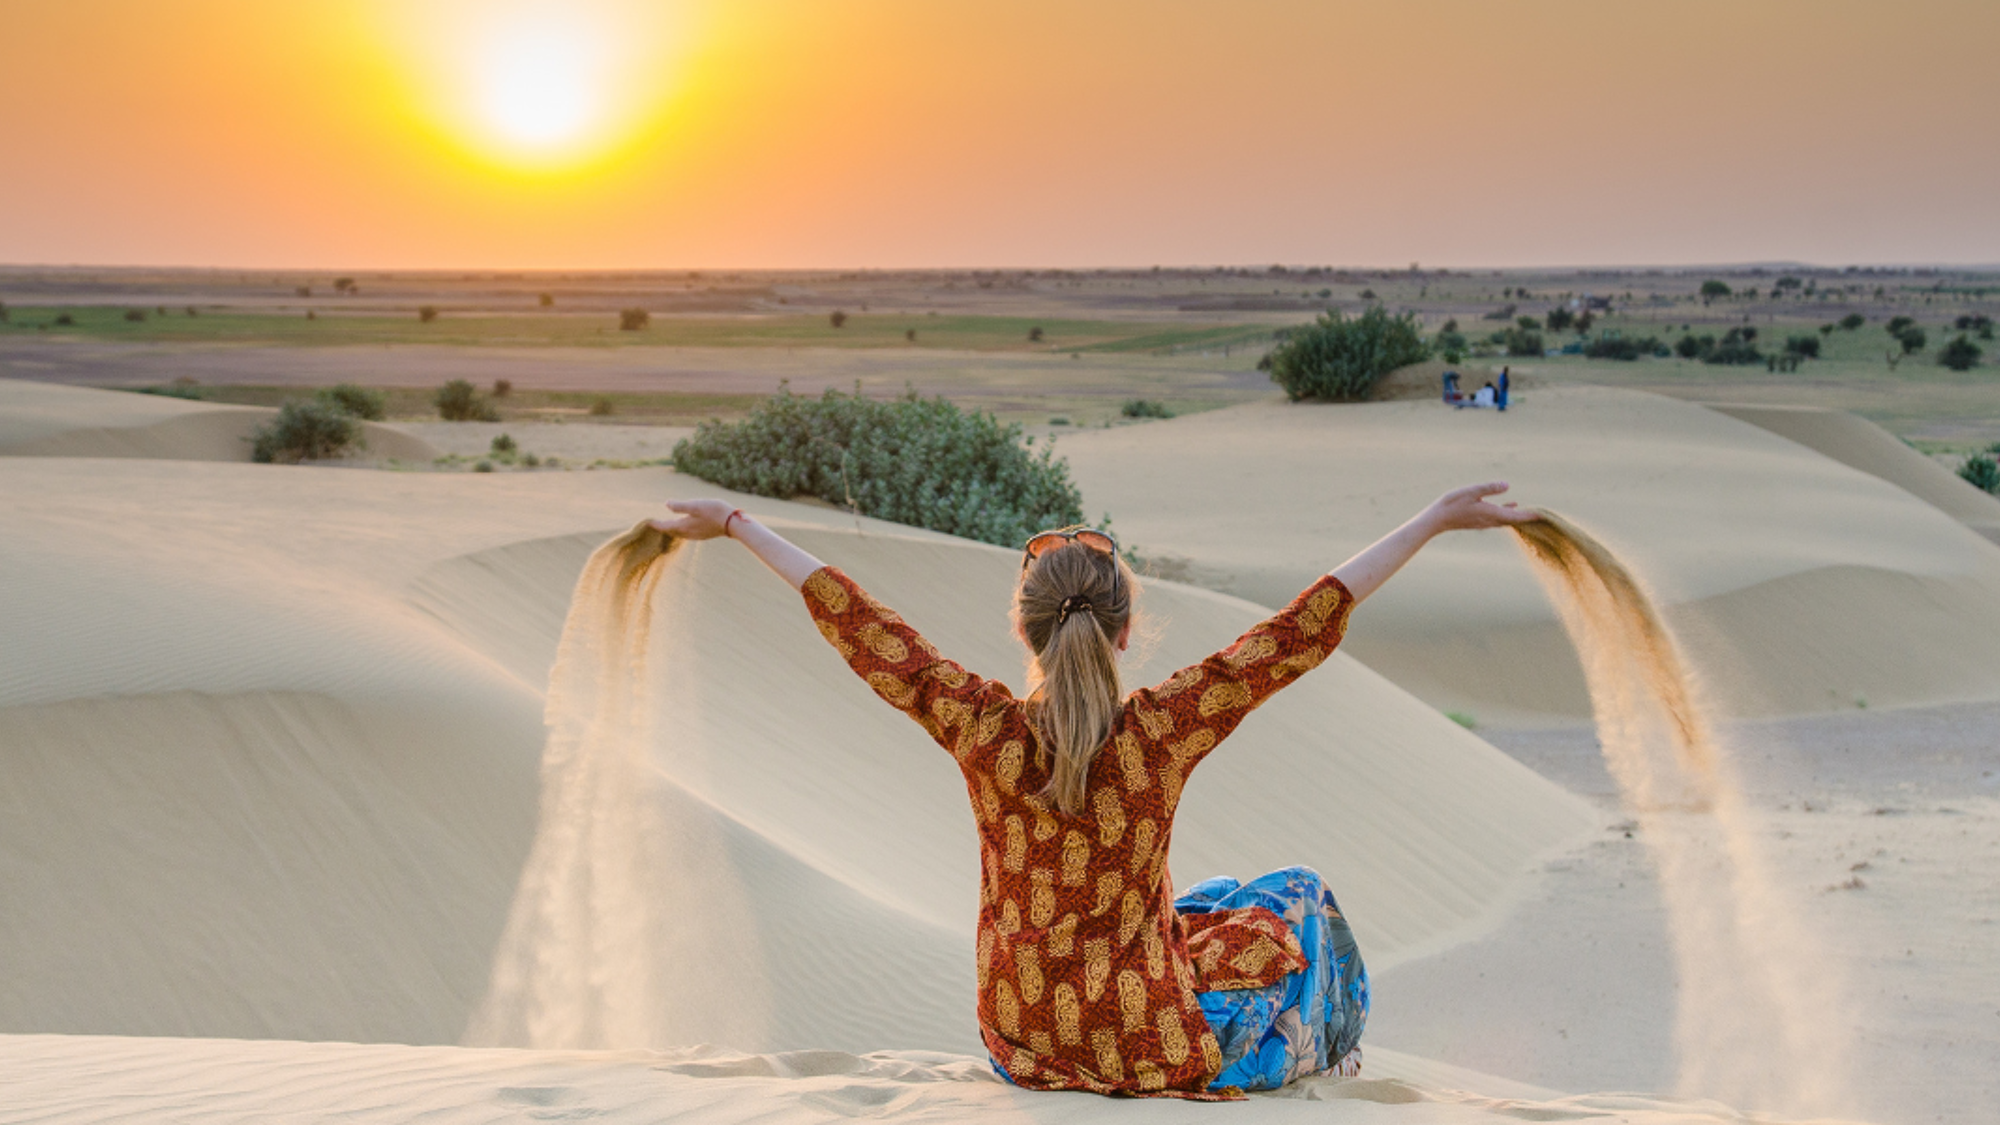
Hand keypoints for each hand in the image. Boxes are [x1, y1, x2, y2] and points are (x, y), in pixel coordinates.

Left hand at [649, 498, 738, 539]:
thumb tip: (666, 504)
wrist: (733, 523)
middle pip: (671, 531)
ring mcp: (696, 535)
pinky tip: (684, 527)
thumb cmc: (714, 511)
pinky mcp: (703, 535)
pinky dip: (681, 530)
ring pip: (679, 533)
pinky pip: (687, 534)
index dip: (655, 524)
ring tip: (667, 525)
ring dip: (672, 529)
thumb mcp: (695, 505)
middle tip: (655, 523)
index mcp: (684, 526)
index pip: (665, 526)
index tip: (647, 522)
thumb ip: (679, 506)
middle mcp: (688, 533)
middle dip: (662, 527)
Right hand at [1422, 482, 1539, 533]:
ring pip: (1507, 520)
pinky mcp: (1478, 520)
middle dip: (1528, 517)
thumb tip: (1507, 485)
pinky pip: (1499, 518)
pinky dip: (1508, 513)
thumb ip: (1489, 488)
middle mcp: (1490, 520)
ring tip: (1530, 510)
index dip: (1530, 515)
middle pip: (1514, 520)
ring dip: (1519, 515)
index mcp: (1491, 513)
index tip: (1544, 515)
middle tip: (1543, 513)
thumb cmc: (1452, 504)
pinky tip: (1511, 505)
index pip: (1516, 517)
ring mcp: (1484, 522)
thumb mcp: (1471, 491)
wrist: (1436, 520)